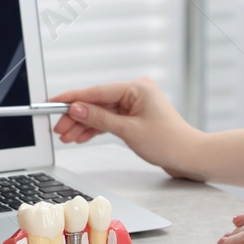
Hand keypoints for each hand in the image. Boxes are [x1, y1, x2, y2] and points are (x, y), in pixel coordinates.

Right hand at [51, 78, 207, 179]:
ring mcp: (134, 104)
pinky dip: (95, 128)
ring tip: (66, 136)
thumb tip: (76, 109)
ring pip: (100, 111)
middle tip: (58, 128)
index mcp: (136, 87)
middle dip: (76, 115)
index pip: (97, 91)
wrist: (190, 156)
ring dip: (83, 124)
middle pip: (96, 101)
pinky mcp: (134, 116)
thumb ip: (100, 118)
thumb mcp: (129, 131)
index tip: (53, 102)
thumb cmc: (168, 142)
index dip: (72, 97)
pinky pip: (109, 119)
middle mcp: (135, 91)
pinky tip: (80, 136)